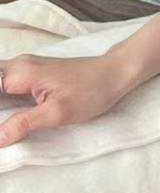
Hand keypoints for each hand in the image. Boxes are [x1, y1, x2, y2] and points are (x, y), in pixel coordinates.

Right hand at [0, 51, 132, 147]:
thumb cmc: (90, 92)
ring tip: (4, 121)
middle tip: (1, 127)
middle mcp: (19, 64)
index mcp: (21, 73)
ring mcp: (26, 66)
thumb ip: (24, 124)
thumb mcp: (57, 113)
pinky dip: (1, 95)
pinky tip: (5, 113)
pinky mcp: (33, 72)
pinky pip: (5, 81)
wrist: (116, 72)